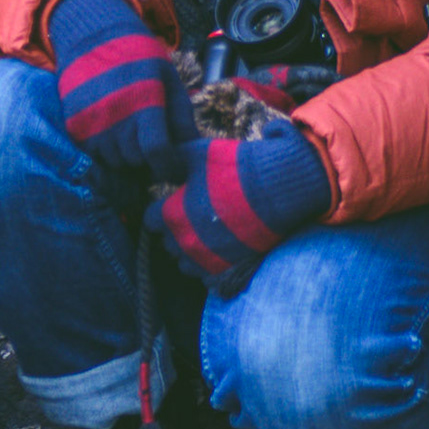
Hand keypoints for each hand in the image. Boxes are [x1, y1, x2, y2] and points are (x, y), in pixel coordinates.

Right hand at [48, 0, 196, 180]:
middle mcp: (113, 116)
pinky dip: (105, 152)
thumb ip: (182, 114)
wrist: (91, 35)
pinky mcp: (73, 125)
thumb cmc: (137, 56)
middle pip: (135, 160)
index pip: (156, 152)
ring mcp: (89, 123)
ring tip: (132, 140)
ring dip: (126, 158)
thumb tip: (192, 150)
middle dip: (148, 162)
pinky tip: (113, 135)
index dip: (168, 167)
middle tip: (153, 151)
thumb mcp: (168, 77)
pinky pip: (93, 155)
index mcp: (142, 101)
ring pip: (113, 161)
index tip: (174, 169)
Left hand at [146, 128, 331, 296]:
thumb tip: (158, 167)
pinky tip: (221, 247)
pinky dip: (210, 264)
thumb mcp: (197, 153)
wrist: (277, 189)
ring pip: (185, 262)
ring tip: (207, 233)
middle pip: (167, 242)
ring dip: (190, 250)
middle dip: (175, 230)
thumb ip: (171, 162)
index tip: (173, 203)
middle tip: (193, 215)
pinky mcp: (228, 269)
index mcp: (172, 215)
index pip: (150, 220)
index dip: (160, 210)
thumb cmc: (235, 167)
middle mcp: (185, 242)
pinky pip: (207, 275)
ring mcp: (207, 259)